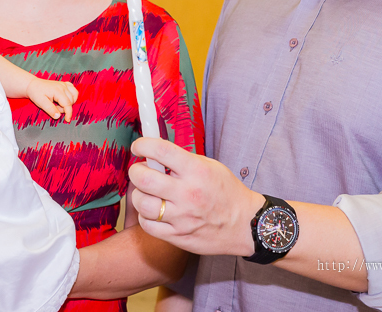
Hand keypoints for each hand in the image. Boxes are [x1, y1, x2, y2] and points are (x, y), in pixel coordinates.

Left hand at [27, 77, 77, 122]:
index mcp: (57, 91)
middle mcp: (63, 86)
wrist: (33, 85)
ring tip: (59, 104)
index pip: (67, 104)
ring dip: (69, 102)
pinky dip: (72, 96)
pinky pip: (73, 90)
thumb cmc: (36, 93)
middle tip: (54, 108)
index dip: (69, 113)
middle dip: (65, 108)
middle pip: (71, 101)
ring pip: (74, 95)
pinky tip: (64, 99)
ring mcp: (64, 84)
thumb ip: (50, 109)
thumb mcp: (41, 103)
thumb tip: (58, 116)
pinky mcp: (64, 84)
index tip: (67, 120)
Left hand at [128, 137, 263, 256]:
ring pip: (142, 203)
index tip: (139, 146)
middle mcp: (187, 193)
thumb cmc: (226, 192)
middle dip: (136, 171)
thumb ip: (182, 160)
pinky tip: (154, 211)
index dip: (143, 145)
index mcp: (196, 171)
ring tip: (148, 192)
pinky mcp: (178, 236)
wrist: (245, 225)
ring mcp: (182, 217)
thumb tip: (155, 153)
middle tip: (140, 170)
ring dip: (139, 195)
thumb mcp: (210, 166)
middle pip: (144, 179)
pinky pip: (148, 225)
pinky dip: (146, 216)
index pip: (161, 151)